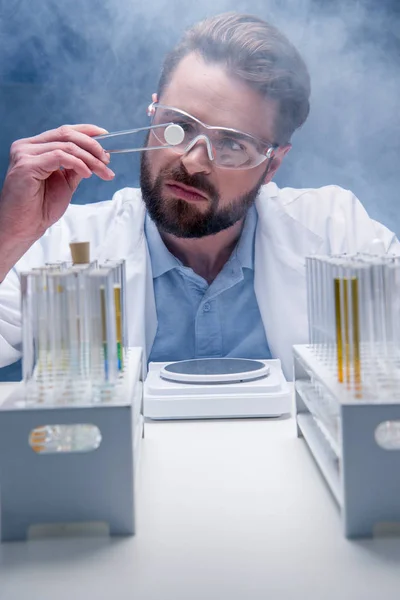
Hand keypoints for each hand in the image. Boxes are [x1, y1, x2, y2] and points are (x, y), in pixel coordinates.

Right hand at [0, 124, 114, 277]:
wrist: (24, 227)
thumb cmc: (40, 208)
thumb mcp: (65, 182)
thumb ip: (76, 167)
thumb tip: (95, 157)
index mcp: (35, 148)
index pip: (63, 131)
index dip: (86, 131)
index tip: (106, 136)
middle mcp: (27, 147)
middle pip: (66, 134)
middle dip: (92, 145)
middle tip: (107, 160)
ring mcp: (25, 154)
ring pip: (66, 146)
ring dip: (90, 159)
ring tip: (103, 171)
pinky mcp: (26, 165)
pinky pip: (59, 156)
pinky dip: (78, 163)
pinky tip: (87, 174)